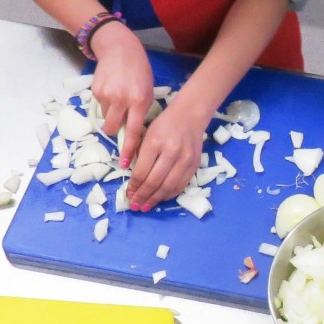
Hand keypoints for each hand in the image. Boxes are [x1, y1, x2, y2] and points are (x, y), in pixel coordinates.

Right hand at [89, 22, 155, 162]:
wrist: (119, 48)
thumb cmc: (139, 71)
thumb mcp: (147, 91)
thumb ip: (141, 111)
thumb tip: (134, 133)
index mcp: (139, 101)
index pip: (133, 131)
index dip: (128, 149)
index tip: (125, 164)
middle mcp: (122, 100)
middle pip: (113, 129)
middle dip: (115, 130)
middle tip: (120, 120)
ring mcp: (107, 95)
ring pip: (106, 118)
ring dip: (111, 114)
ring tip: (118, 98)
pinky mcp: (95, 91)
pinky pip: (100, 106)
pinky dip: (105, 103)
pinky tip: (112, 89)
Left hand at [128, 94, 211, 209]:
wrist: (190, 116)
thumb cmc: (164, 124)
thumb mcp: (145, 134)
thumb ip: (137, 155)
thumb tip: (132, 180)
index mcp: (155, 142)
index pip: (142, 171)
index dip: (134, 186)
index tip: (128, 193)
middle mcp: (171, 152)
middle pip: (154, 182)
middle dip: (142, 196)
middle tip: (134, 205)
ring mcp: (185, 160)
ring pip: (168, 187)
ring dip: (155, 199)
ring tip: (145, 206)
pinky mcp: (194, 165)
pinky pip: (180, 186)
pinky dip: (168, 195)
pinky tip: (159, 199)